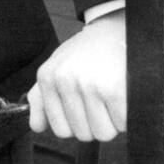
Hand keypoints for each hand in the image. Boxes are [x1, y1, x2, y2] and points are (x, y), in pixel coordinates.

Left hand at [27, 11, 125, 140]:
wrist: (114, 29)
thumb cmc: (85, 53)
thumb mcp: (56, 67)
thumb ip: (41, 98)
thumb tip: (37, 127)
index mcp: (47, 78)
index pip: (60, 130)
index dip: (77, 125)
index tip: (85, 110)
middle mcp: (64, 81)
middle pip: (83, 134)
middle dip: (96, 123)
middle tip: (102, 101)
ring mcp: (88, 85)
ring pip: (103, 133)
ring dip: (113, 122)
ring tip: (112, 98)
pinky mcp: (114, 88)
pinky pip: (122, 124)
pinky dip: (127, 117)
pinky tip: (124, 96)